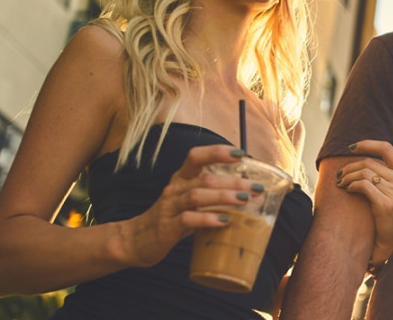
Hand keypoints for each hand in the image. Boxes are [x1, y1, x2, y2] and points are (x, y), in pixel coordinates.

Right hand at [116, 144, 258, 266]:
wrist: (136, 241)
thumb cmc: (171, 219)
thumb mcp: (189, 203)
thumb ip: (212, 198)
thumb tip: (247, 196)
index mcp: (181, 179)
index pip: (196, 156)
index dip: (217, 152)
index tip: (240, 154)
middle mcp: (174, 189)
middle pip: (204, 178)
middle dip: (233, 181)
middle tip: (256, 187)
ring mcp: (169, 207)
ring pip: (197, 196)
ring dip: (223, 196)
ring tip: (244, 200)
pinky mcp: (166, 227)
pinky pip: (187, 219)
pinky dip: (207, 219)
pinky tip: (224, 221)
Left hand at [335, 134, 392, 264]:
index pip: (386, 148)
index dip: (367, 144)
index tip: (351, 148)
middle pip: (370, 162)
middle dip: (351, 166)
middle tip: (340, 174)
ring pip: (364, 173)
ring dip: (348, 176)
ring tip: (342, 183)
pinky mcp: (386, 204)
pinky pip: (363, 185)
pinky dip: (351, 185)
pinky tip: (348, 190)